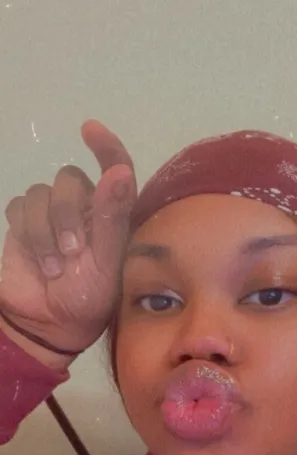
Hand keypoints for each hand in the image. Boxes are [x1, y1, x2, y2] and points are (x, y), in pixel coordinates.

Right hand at [0, 120, 136, 357]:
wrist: (49, 324)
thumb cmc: (89, 298)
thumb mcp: (106, 262)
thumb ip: (111, 217)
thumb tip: (119, 170)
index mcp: (112, 214)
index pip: (114, 167)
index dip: (106, 146)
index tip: (90, 130)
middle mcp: (84, 207)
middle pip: (70, 179)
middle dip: (66, 213)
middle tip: (72, 252)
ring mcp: (52, 214)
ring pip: (41, 193)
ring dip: (45, 232)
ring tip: (54, 268)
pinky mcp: (24, 223)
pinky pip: (19, 206)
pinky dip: (27, 233)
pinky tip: (36, 259)